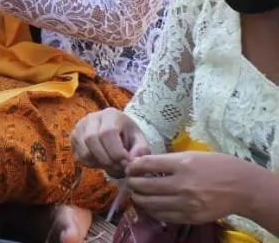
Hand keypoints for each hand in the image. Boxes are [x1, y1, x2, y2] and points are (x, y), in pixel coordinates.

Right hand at [70, 108, 151, 178]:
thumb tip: (131, 162)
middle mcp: (91, 118)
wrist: (118, 132)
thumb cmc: (129, 137)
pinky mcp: (74, 138)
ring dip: (100, 163)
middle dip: (107, 159)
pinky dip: (92, 163)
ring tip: (112, 165)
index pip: (107, 133)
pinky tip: (102, 161)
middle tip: (119, 167)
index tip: (126, 163)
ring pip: (84, 151)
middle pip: (91, 140)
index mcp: (110, 115)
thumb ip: (141, 151)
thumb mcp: (140, 141)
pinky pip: (80, 156)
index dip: (116, 152)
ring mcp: (79, 128)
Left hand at [126, 152, 257, 225]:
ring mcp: (186, 203)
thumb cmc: (218, 166)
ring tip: (138, 194)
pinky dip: (153, 210)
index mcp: (181, 165)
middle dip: (132, 183)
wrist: (243, 187)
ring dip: (139, 199)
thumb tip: (144, 165)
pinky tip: (152, 205)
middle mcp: (182, 185)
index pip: (145, 165)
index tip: (130, 167)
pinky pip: (164, 216)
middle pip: (144, 186)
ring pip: (150, 204)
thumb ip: (168, 161)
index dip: (133, 166)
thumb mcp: (192, 155)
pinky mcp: (191, 217)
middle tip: (131, 181)